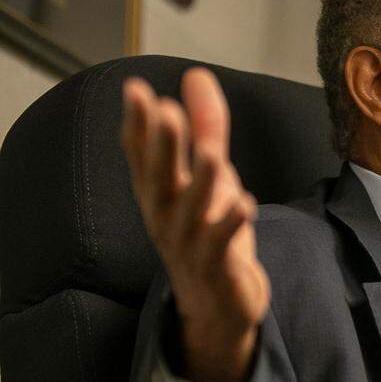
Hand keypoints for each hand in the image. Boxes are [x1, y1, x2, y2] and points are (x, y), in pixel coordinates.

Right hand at [121, 68, 269, 381]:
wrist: (219, 307)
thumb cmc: (209, 232)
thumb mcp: (210, 175)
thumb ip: (206, 127)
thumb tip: (196, 74)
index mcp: (159, 193)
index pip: (142, 156)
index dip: (138, 125)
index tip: (135, 89)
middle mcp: (166, 217)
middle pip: (160, 179)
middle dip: (162, 146)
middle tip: (164, 111)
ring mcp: (189, 245)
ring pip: (192, 213)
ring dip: (200, 184)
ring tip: (211, 155)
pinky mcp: (217, 268)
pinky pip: (222, 246)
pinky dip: (232, 225)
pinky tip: (245, 204)